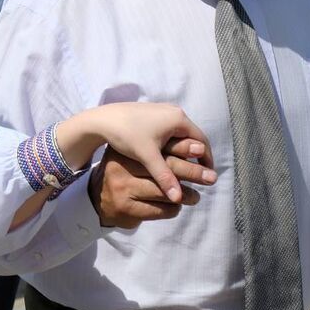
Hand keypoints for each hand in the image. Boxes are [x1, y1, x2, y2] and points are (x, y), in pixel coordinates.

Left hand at [61, 102, 212, 203]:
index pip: (202, 141)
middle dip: (196, 155)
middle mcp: (173, 111)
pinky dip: (173, 143)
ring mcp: (162, 110)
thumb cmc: (126, 135)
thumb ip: (165, 177)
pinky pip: (170, 129)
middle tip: (199, 173)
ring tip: (184, 167)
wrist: (101, 119)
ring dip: (184, 149)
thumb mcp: (148, 157)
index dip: (207, 160)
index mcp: (178, 119)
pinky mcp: (152, 112)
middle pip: (193, 136)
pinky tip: (167, 156)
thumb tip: (178, 199)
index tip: (208, 175)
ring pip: (181, 133)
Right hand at [89, 139, 215, 228]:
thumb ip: (158, 152)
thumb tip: (197, 147)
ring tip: (196, 197)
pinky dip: (172, 209)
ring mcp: (123, 189)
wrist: (97, 200)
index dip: (182, 148)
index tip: (201, 150)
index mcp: (125, 151)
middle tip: (211, 178)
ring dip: (186, 195)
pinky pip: (158, 210)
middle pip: (165, 169)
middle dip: (192, 173)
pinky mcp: (126, 208)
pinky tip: (177, 206)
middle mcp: (121, 168)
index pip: (159, 148)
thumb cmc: (125, 174)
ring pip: (164, 192)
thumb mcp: (134, 158)